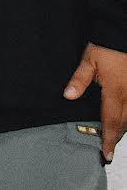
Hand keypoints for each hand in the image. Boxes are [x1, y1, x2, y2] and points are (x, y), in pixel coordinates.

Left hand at [64, 42, 126, 160]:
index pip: (111, 121)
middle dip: (116, 137)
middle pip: (124, 124)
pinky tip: (123, 121)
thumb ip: (79, 79)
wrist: (123, 35)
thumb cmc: (107, 47)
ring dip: (123, 129)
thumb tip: (68, 96)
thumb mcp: (88, 60)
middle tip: (107, 149)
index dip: (108, 140)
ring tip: (113, 137)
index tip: (106, 154)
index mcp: (116, 91)